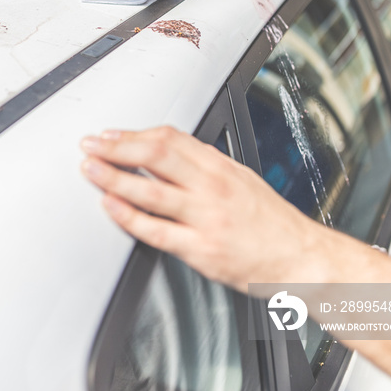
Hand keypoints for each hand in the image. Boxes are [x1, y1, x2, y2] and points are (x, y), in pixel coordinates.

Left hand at [80, 126, 326, 292]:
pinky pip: (156, 231)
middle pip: (157, 155)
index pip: (171, 138)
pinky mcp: (201, 249)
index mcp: (221, 167)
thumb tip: (172, 151)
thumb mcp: (242, 178)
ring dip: (114, 177)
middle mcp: (212, 187)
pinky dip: (129, 217)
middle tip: (92, 145)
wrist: (298, 256)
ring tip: (92, 170)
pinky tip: (112, 207)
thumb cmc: (271, 221)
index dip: (135, 133)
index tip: (113, 134)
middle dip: (117, 148)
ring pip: (150, 190)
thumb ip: (207, 165)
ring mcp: (206, 217)